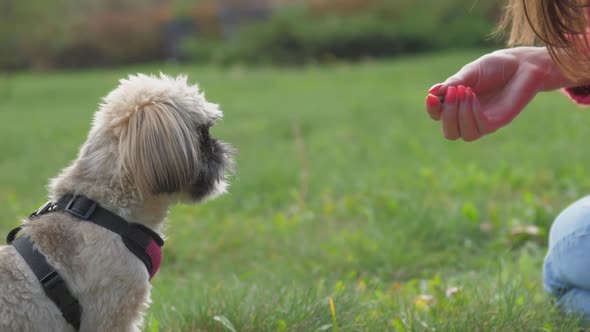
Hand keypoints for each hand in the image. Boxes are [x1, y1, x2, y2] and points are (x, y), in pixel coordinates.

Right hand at [424, 47, 565, 140]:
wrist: (524, 64)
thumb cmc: (496, 66)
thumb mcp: (470, 72)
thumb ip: (453, 83)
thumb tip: (432, 92)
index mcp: (458, 104)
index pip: (438, 116)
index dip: (432, 110)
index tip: (432, 96)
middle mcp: (469, 116)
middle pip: (450, 133)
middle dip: (446, 115)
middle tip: (453, 92)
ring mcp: (483, 121)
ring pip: (463, 135)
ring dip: (459, 115)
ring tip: (465, 91)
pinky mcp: (498, 122)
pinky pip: (479, 127)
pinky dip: (471, 112)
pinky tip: (473, 95)